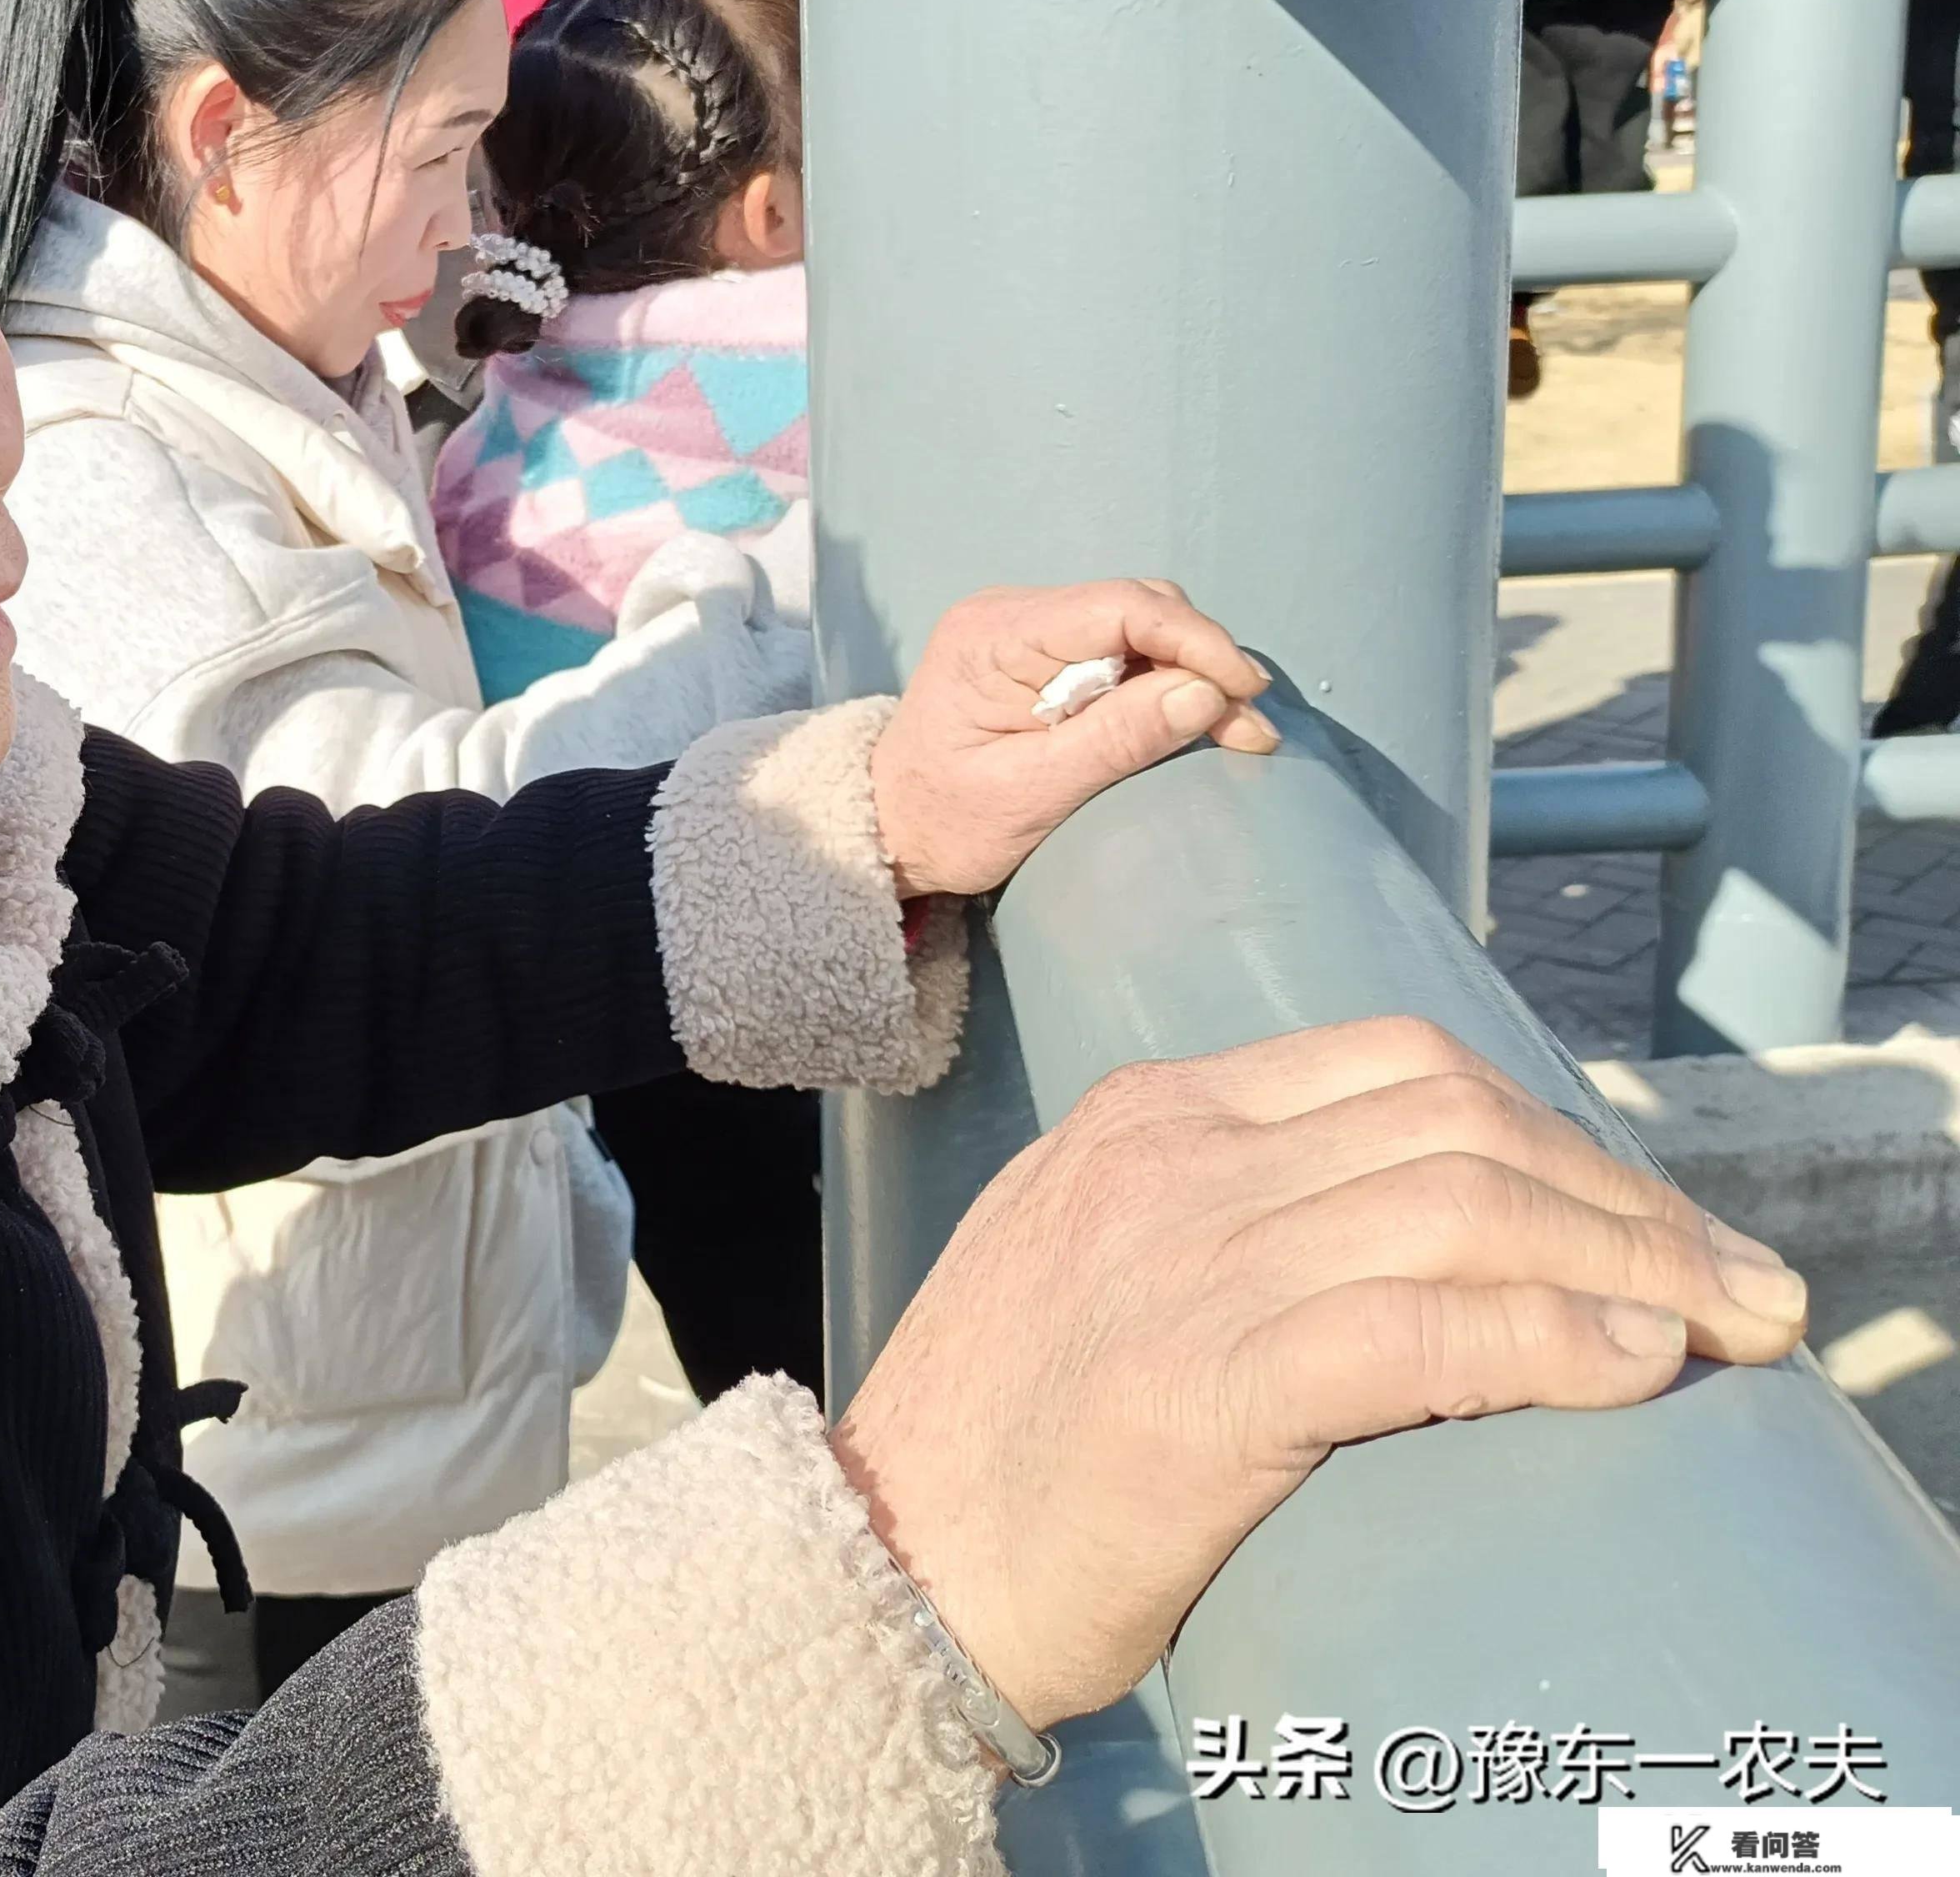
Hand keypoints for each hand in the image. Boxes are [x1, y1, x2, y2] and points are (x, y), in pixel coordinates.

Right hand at [831, 1019, 1810, 1732]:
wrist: (882, 1558)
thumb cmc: (1001, 1445)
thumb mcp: (1092, 1262)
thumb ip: (1217, 1213)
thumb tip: (1397, 1231)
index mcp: (1145, 1114)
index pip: (1399, 1064)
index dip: (1556, 1128)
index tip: (1645, 1216)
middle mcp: (1169, 1157)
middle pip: (1456, 1120)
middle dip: (1629, 1195)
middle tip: (1740, 1285)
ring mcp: (1180, 1261)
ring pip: (1460, 1205)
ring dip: (1629, 1262)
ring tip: (1723, 1328)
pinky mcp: (1201, 1384)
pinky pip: (1416, 1325)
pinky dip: (1544, 1333)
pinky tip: (1626, 1364)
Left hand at [868, 579, 1274, 897]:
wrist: (891, 828)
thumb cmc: (946, 821)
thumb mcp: (1031, 795)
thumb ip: (1116, 741)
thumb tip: (1206, 692)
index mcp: (993, 637)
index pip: (1118, 606)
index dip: (1194, 641)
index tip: (1245, 693)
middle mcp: (1010, 613)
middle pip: (1137, 606)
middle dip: (1202, 660)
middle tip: (1246, 730)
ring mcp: (1026, 627)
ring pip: (1138, 623)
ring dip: (1191, 672)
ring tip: (1232, 732)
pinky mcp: (1042, 651)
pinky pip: (1121, 647)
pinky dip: (1165, 680)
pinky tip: (1192, 720)